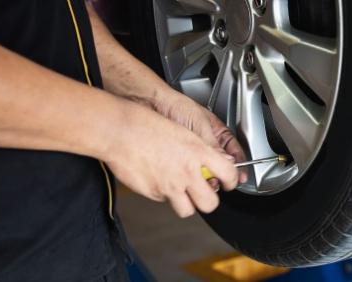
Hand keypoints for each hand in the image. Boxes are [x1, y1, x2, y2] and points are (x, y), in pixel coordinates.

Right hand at [103, 104, 238, 216]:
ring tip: (181, 191)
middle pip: (210, 203)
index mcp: (198, 152)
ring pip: (187, 210)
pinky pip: (164, 201)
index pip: (228, 173)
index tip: (230, 183)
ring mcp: (170, 185)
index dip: (232, 181)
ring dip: (186, 203)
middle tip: (205, 194)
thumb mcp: (183, 131)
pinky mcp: (153, 193)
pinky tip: (157, 178)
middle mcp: (187, 172)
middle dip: (209, 202)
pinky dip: (164, 194)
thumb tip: (214, 160)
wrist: (118, 130)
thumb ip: (201, 149)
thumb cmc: (146, 125)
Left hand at [153, 91, 248, 183]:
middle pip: (221, 164)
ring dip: (207, 177)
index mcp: (218, 132)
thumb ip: (213, 145)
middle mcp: (208, 143)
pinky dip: (192, 175)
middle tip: (219, 180)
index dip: (238, 164)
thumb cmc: (177, 106)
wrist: (153, 104)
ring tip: (205, 179)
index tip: (240, 177)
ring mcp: (194, 152)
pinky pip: (191, 170)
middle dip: (221, 174)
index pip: (234, 152)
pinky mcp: (180, 158)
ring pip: (206, 169)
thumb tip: (226, 162)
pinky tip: (192, 177)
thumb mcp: (200, 126)